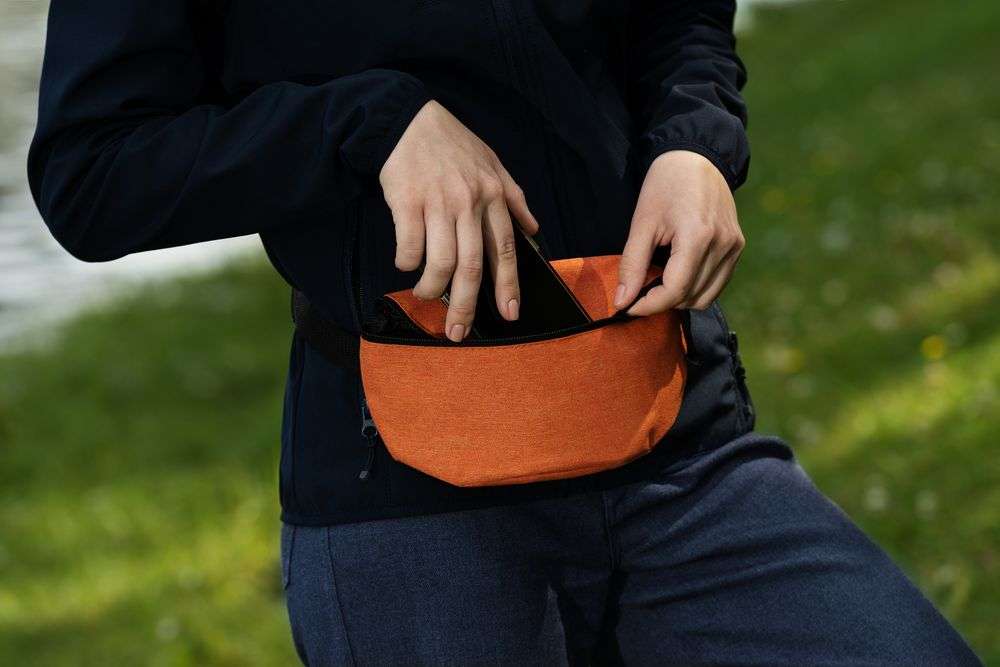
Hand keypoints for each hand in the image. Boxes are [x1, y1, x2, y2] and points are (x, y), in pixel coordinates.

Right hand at [379, 100, 538, 341]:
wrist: (407, 119)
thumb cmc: (451, 144)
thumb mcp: (492, 164)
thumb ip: (514, 198)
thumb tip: (533, 228)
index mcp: (493, 196)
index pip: (506, 250)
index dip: (508, 286)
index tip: (510, 314)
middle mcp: (470, 202)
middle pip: (472, 266)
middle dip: (466, 305)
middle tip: (458, 331)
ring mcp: (438, 202)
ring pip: (440, 262)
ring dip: (431, 288)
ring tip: (425, 296)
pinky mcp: (407, 201)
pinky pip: (409, 246)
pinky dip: (406, 262)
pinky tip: (405, 264)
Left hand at [614, 150, 744, 315]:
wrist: (696, 158)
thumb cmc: (665, 185)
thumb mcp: (642, 224)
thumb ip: (632, 266)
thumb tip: (622, 302)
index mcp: (698, 236)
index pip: (675, 290)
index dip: (649, 305)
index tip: (628, 307)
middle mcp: (723, 245)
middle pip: (689, 296)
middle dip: (660, 301)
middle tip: (638, 292)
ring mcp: (734, 247)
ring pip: (705, 297)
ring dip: (679, 298)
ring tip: (658, 282)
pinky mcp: (738, 247)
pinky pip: (717, 285)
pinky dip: (696, 289)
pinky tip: (677, 275)